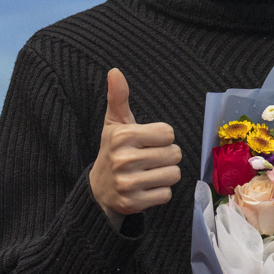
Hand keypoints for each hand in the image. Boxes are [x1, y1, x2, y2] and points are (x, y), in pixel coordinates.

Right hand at [88, 69, 180, 220]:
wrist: (99, 189)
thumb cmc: (114, 150)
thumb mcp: (115, 123)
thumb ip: (118, 97)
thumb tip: (114, 71)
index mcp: (123, 136)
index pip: (169, 133)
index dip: (162, 138)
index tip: (146, 142)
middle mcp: (124, 159)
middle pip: (175, 154)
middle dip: (166, 156)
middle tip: (148, 159)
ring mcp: (128, 183)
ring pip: (174, 174)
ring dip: (165, 174)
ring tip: (148, 173)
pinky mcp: (133, 203)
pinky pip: (166, 194)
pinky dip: (160, 192)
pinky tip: (146, 188)